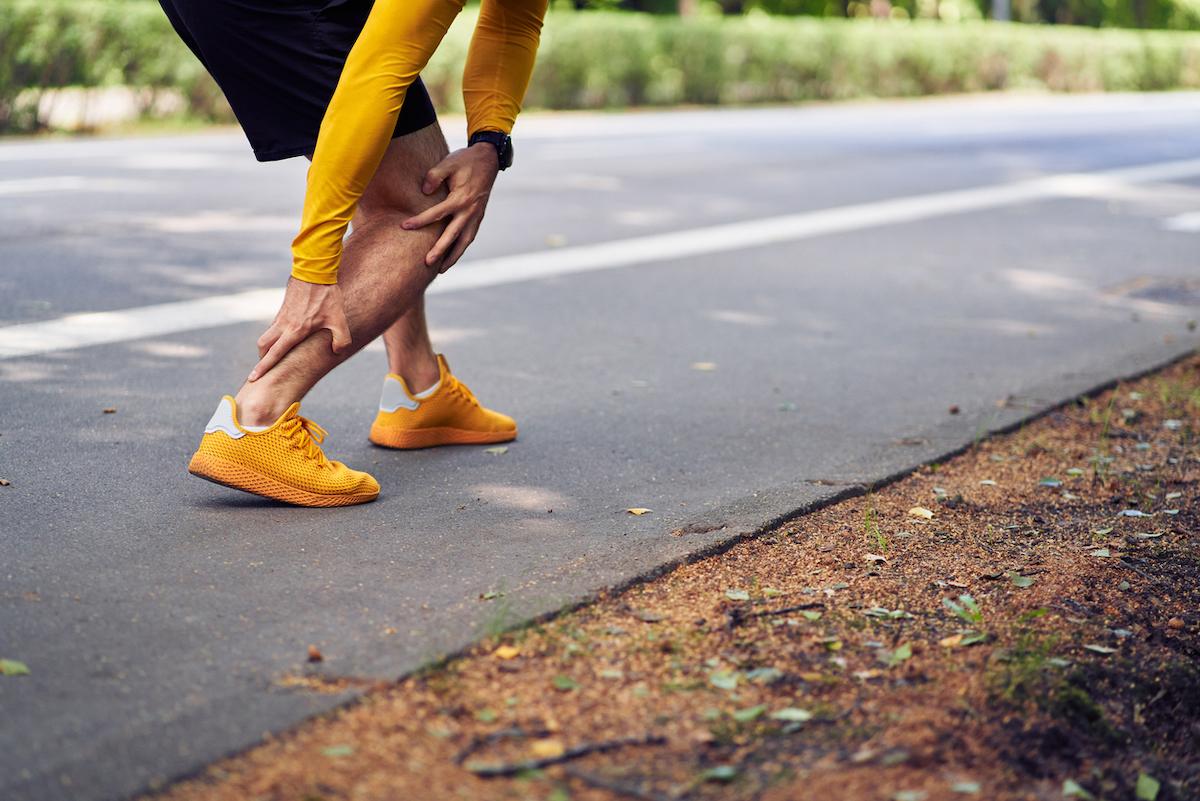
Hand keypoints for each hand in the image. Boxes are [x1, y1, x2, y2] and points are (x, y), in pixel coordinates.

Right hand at [247, 277, 350, 381]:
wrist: (315, 272)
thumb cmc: (327, 297)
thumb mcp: (340, 320)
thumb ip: (341, 340)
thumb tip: (336, 352)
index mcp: (295, 331)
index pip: (275, 353)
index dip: (264, 367)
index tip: (253, 378)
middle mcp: (284, 325)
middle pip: (263, 346)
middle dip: (262, 359)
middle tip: (265, 369)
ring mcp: (281, 317)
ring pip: (267, 336)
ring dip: (268, 348)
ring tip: (276, 356)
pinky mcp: (283, 310)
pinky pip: (274, 327)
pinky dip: (275, 337)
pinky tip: (286, 338)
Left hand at [401, 143, 498, 271]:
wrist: (489, 159)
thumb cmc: (466, 160)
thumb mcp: (448, 163)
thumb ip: (434, 176)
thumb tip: (425, 191)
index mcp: (461, 198)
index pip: (437, 214)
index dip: (420, 221)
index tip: (405, 227)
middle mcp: (470, 211)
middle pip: (453, 236)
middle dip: (440, 250)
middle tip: (426, 263)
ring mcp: (476, 216)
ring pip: (465, 241)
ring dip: (454, 256)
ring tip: (441, 269)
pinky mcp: (478, 217)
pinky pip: (469, 237)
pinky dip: (461, 248)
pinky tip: (452, 255)